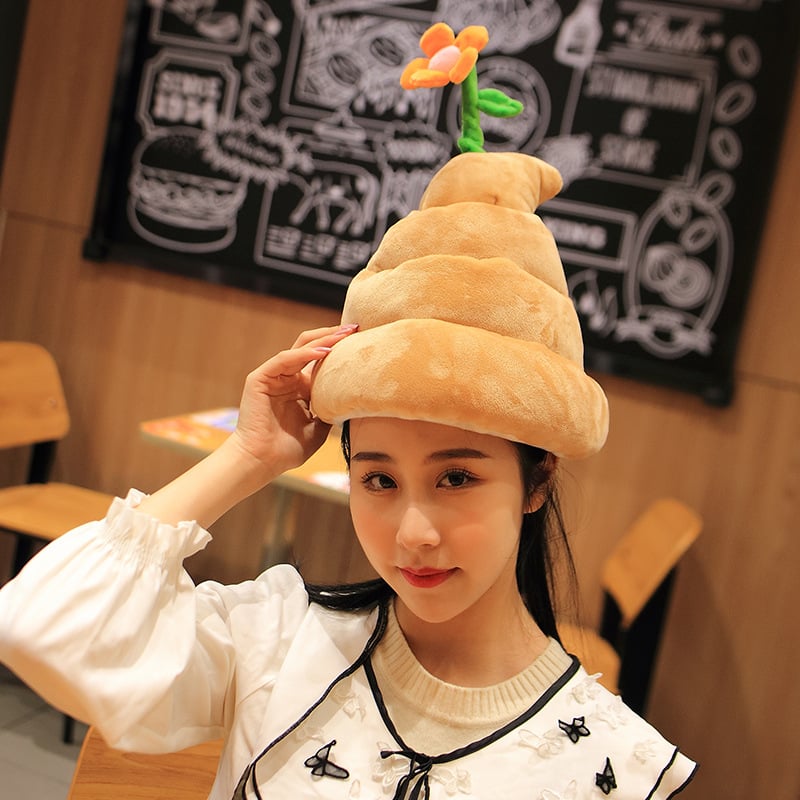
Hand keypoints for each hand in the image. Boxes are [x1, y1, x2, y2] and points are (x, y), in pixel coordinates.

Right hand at [227, 324, 357, 480]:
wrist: (262, 462)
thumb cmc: (288, 449)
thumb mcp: (320, 427)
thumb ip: (332, 410)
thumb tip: (357, 401)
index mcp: (300, 387)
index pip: (321, 360)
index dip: (340, 349)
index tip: (363, 342)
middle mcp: (287, 377)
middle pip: (312, 346)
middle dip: (334, 335)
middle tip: (356, 327)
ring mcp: (273, 376)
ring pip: (300, 348)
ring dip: (323, 339)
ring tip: (344, 334)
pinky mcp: (260, 378)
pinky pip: (284, 359)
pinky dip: (304, 354)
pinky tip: (324, 352)